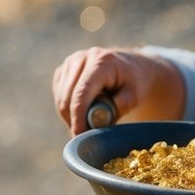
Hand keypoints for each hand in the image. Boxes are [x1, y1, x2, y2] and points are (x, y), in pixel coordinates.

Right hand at [51, 47, 180, 134]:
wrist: (131, 67)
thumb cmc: (134, 82)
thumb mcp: (135, 95)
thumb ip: (119, 106)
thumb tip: (98, 120)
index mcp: (101, 62)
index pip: (81, 93)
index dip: (78, 116)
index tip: (79, 135)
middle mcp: (81, 58)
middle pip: (66, 97)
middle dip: (73, 120)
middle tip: (86, 136)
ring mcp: (70, 62)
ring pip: (60, 98)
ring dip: (70, 117)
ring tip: (89, 124)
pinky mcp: (63, 70)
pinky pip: (58, 96)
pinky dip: (67, 109)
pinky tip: (84, 111)